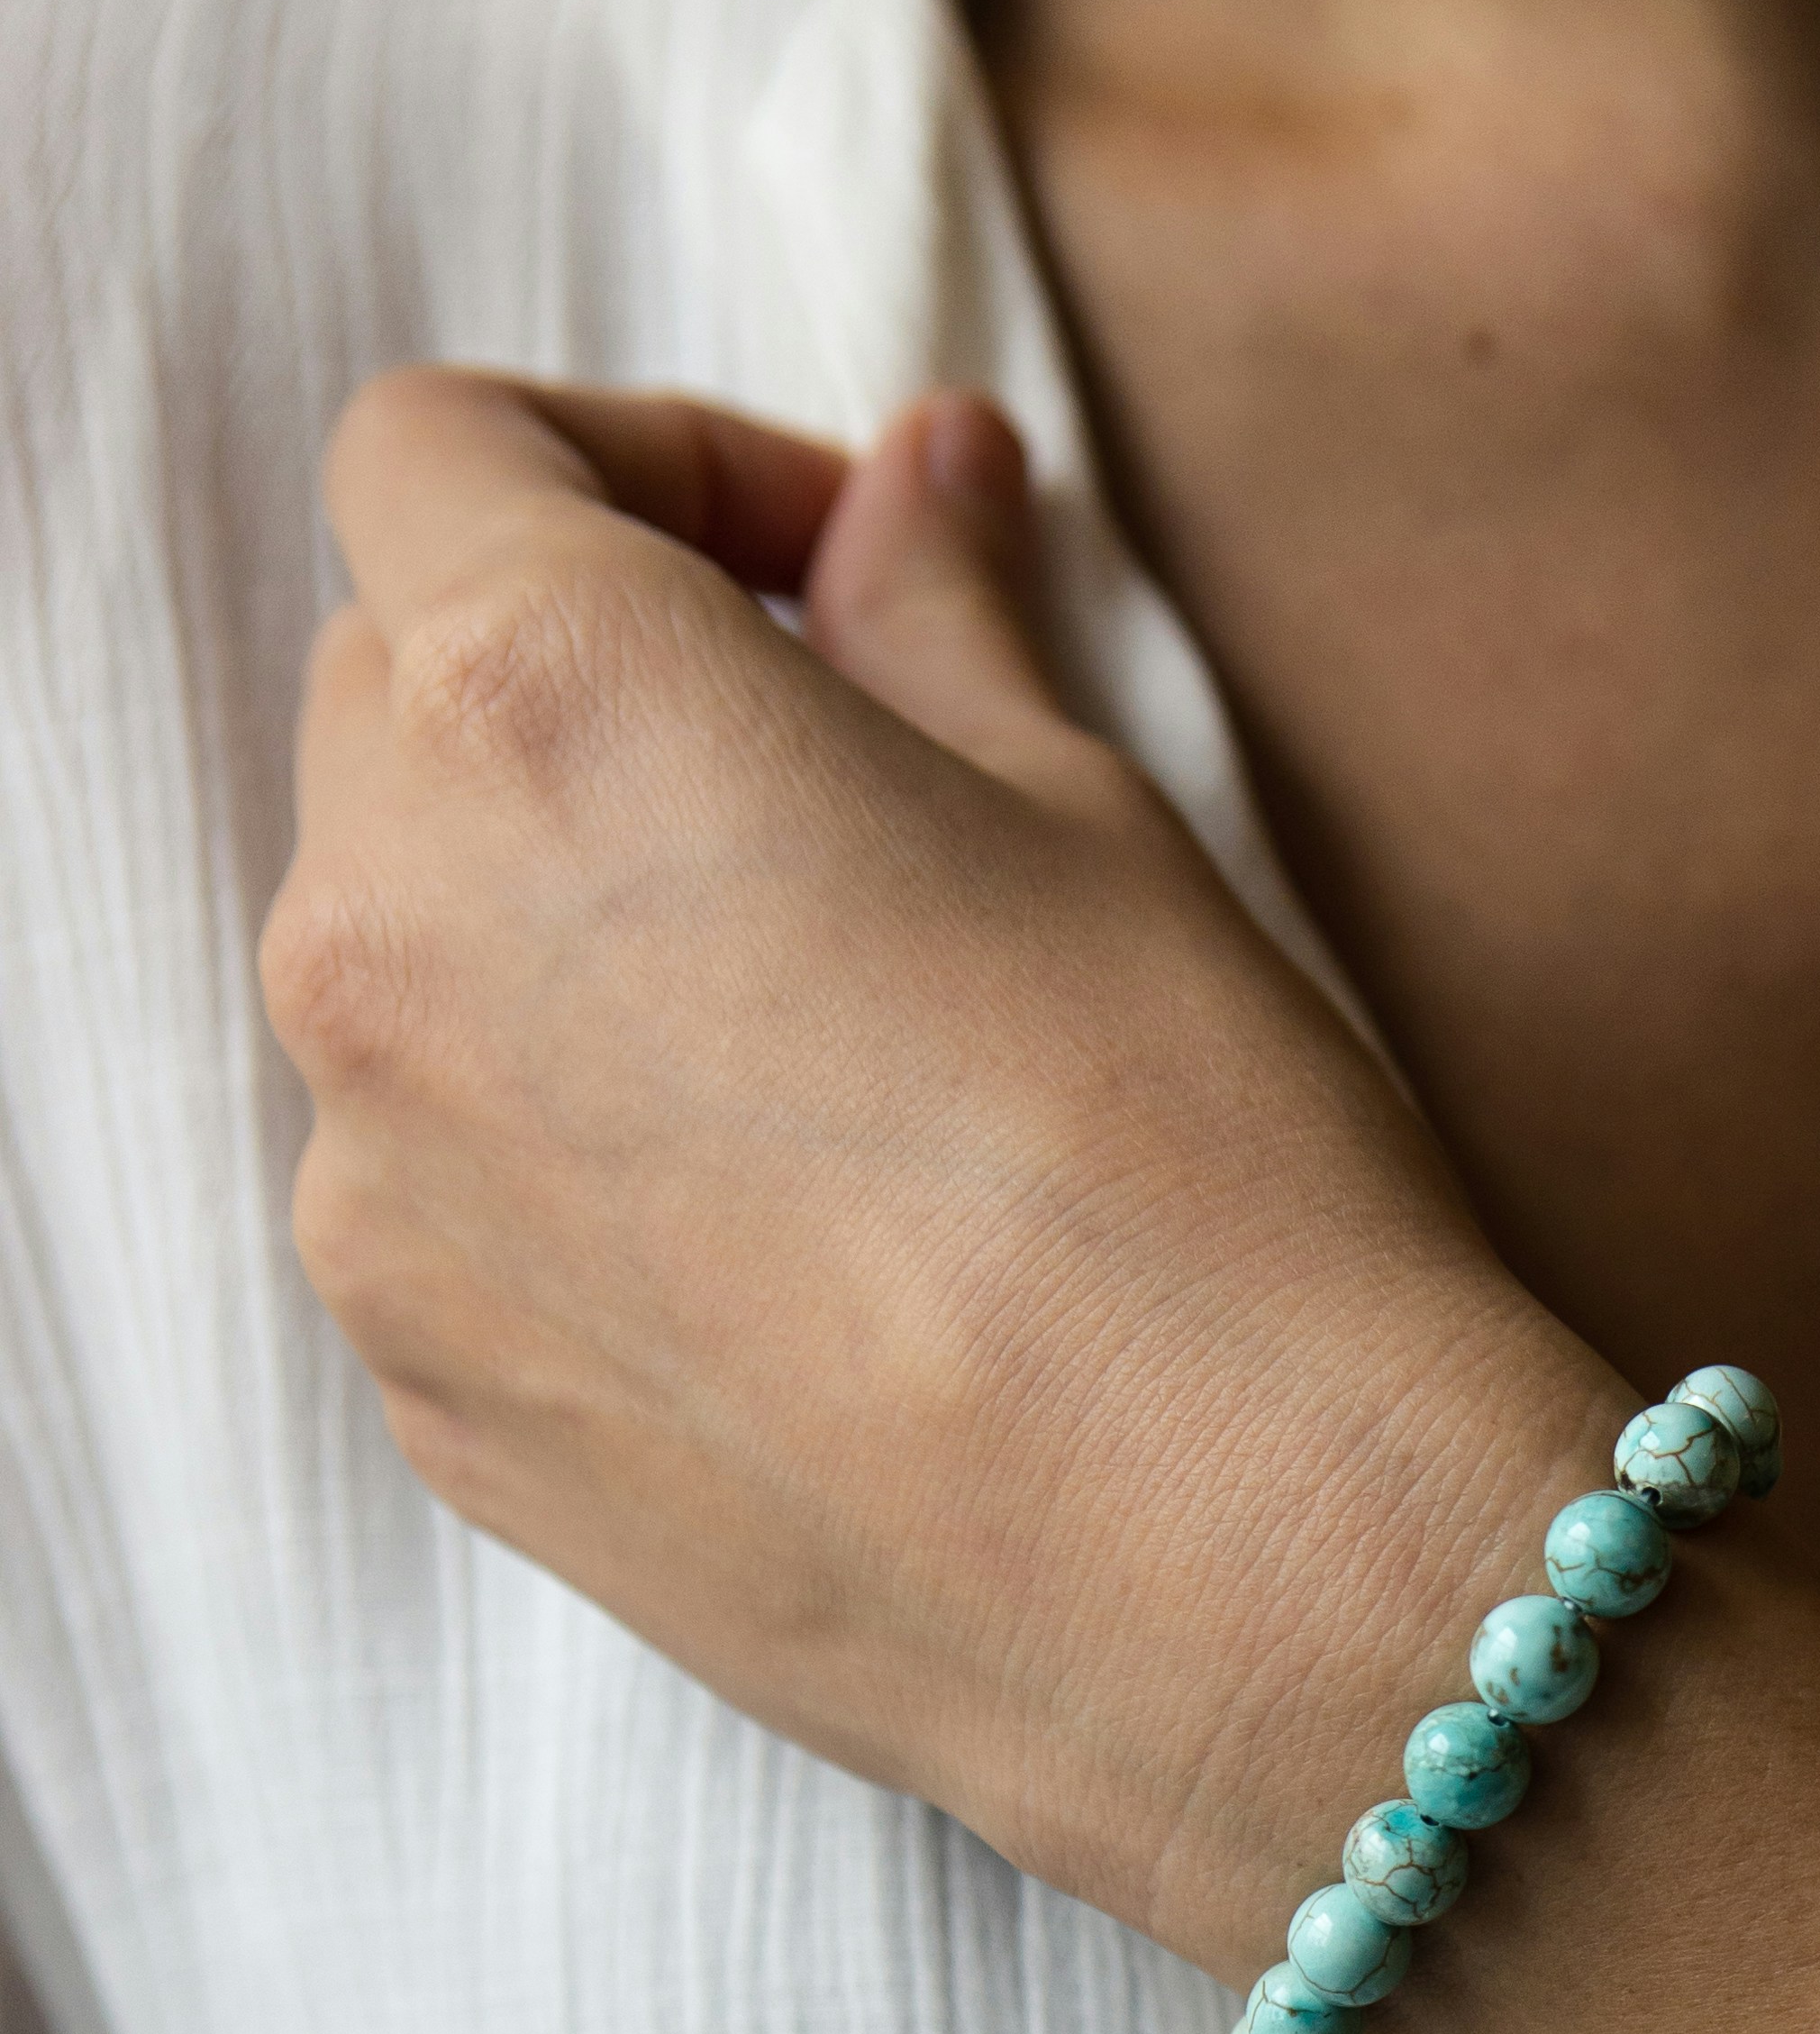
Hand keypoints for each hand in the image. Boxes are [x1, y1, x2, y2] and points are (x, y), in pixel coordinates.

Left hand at [266, 371, 1611, 1959]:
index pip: (440, 450)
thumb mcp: (1088, 817)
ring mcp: (375, 1186)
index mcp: (538, 704)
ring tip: (817, 1043)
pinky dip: (560, 1155)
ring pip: (401, 960)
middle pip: (392, 696)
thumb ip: (934, 614)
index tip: (810, 560)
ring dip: (556, 934)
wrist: (1230, 1583)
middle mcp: (382, 929)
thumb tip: (908, 480)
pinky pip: (438, 1189)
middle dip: (582, 687)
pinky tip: (793, 1243)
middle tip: (835, 782)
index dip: (633, 463)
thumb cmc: (1194, 1169)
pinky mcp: (428, 1389)